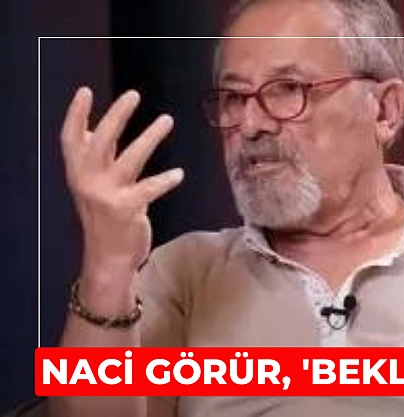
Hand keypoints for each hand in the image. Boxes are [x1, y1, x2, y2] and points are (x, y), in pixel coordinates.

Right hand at [61, 87, 182, 284]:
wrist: (109, 258)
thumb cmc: (106, 217)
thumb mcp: (95, 185)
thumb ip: (97, 158)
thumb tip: (92, 128)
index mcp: (78, 173)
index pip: (70, 139)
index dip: (75, 114)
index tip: (85, 91)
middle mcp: (88, 182)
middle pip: (100, 142)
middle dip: (116, 116)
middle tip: (133, 94)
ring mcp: (107, 196)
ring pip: (130, 159)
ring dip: (150, 137)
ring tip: (167, 119)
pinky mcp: (126, 210)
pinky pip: (148, 189)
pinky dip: (165, 180)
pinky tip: (178, 173)